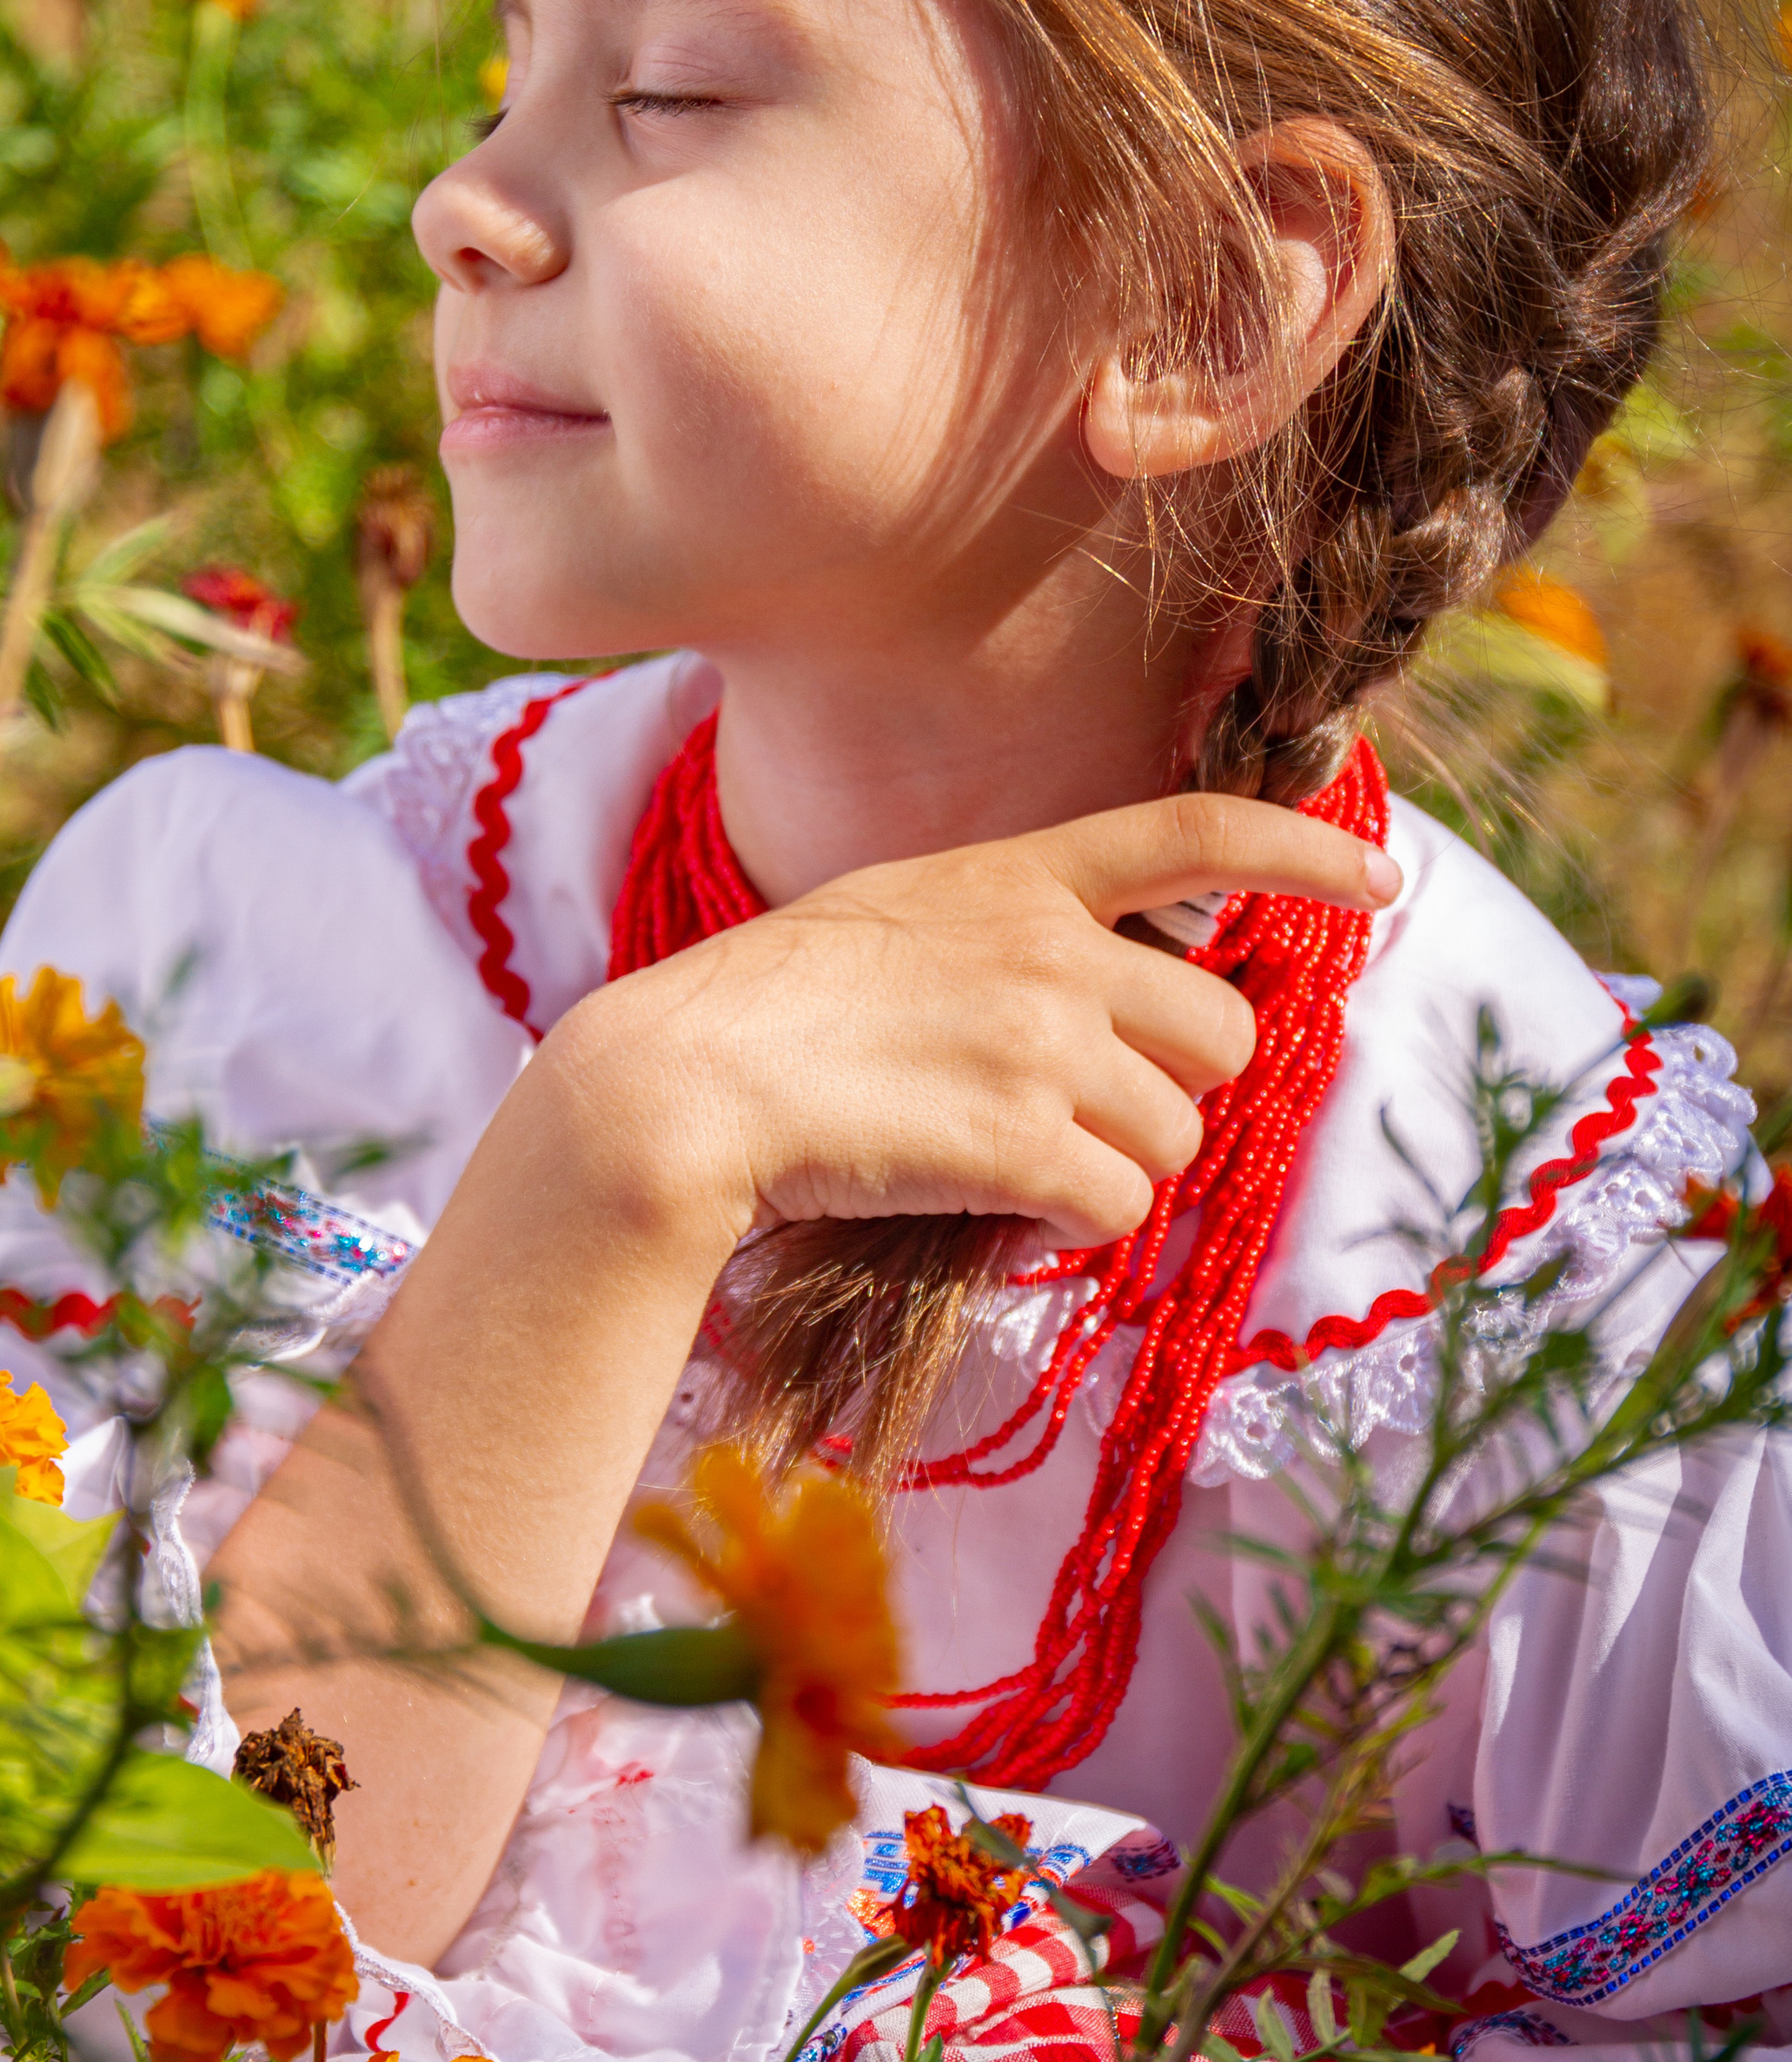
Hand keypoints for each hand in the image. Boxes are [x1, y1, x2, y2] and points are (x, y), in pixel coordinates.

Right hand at [551, 794, 1399, 1250]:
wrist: (685, 1082)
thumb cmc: (761, 1012)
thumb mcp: (892, 922)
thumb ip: (1001, 940)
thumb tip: (1084, 1015)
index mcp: (1017, 875)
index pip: (1196, 831)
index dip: (1304, 852)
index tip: (1377, 880)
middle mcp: (1053, 950)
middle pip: (1220, 1033)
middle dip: (1174, 1091)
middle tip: (1085, 1118)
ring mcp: (1044, 1046)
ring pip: (1176, 1137)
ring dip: (1113, 1171)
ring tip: (1008, 1166)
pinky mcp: (1024, 1144)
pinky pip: (1118, 1211)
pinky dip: (1068, 1229)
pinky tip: (989, 1207)